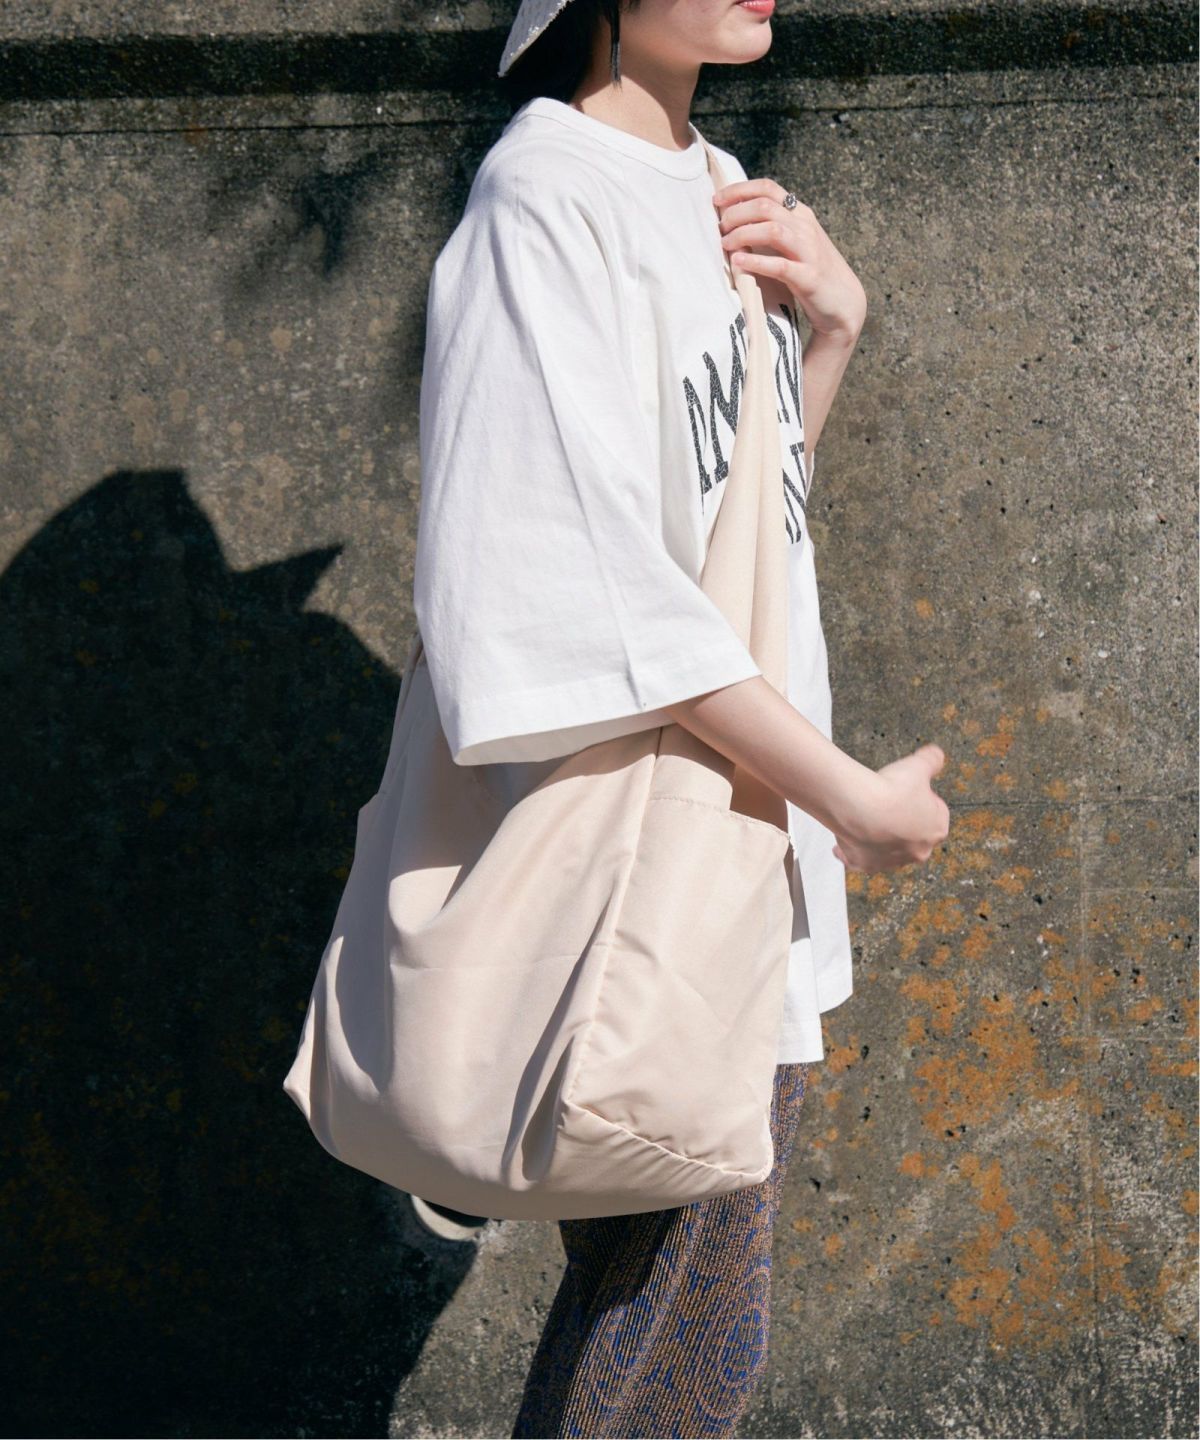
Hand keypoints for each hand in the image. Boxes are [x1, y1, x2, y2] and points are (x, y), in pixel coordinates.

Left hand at [713, 177, 866, 342]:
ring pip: (772, 229)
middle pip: (765, 206)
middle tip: (720, 228)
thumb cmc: (811, 272)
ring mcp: (808, 251)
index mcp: (800, 215)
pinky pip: (780, 265)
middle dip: (736, 213)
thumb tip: (735, 220)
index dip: (739, 190)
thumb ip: (772, 228)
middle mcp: (805, 227)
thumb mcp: (794, 242)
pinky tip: (739, 263)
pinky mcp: (808, 277)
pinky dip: (756, 262)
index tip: (717, 200)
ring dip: (743, 234)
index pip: (768, 188)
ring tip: (725, 244)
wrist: (844, 301)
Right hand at [830, 744, 950, 873]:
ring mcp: (891, 861)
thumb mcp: (917, 766)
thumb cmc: (892, 790)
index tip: (910, 791)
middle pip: (913, 836)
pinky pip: (859, 861)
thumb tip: (937, 754)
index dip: (923, 801)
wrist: (861, 808)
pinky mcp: (866, 865)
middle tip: (887, 804)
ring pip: (887, 851)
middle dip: (902, 823)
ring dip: (879, 839)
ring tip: (866, 821)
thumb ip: (932, 759)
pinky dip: (851, 853)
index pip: (936, 815)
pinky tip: (842, 845)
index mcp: (936, 829)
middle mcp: (917, 851)